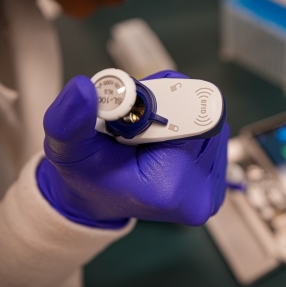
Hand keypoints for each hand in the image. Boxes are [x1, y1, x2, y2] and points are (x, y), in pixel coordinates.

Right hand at [37, 70, 228, 228]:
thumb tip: (83, 87)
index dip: (169, 102)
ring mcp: (213, 194)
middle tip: (144, 120)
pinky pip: (213, 142)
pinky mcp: (216, 188)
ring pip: (212, 128)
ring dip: (184, 119)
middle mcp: (202, 196)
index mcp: (173, 190)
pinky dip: (191, 133)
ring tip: (152, 134)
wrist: (101, 199)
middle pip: (208, 123)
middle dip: (176, 110)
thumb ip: (71, 120)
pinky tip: (166, 144)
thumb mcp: (69, 149)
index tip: (142, 105)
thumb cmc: (88, 177)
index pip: (195, 122)